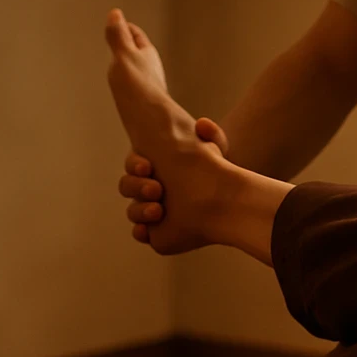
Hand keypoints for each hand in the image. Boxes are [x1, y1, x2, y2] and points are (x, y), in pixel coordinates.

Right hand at [119, 117, 228, 243]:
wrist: (228, 202)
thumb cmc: (216, 172)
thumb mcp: (216, 151)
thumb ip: (212, 135)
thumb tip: (202, 124)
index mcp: (152, 165)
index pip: (133, 163)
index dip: (136, 164)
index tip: (148, 166)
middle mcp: (146, 187)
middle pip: (128, 186)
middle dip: (138, 186)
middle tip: (157, 189)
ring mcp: (150, 209)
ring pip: (133, 210)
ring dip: (140, 210)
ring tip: (158, 210)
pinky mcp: (157, 231)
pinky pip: (141, 232)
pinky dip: (140, 231)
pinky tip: (146, 231)